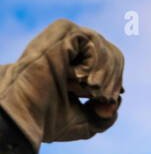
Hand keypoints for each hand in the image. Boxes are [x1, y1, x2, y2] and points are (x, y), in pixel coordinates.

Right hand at [0, 19, 123, 153]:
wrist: (28, 112)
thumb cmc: (50, 117)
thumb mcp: (87, 123)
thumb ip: (105, 116)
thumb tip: (118, 101)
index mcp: (77, 64)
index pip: (113, 62)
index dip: (116, 81)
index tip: (108, 100)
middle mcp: (73, 47)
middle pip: (115, 55)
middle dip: (113, 81)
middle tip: (99, 97)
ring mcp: (68, 36)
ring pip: (106, 49)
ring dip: (101, 76)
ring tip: (82, 89)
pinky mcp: (65, 30)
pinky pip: (95, 43)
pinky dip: (91, 65)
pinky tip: (73, 76)